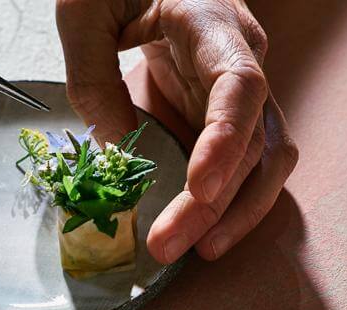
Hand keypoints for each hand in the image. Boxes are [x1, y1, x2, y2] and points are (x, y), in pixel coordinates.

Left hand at [57, 0, 298, 263]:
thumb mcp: (85, 11)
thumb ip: (93, 78)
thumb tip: (120, 151)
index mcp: (214, 25)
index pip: (240, 85)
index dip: (226, 141)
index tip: (200, 188)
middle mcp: (242, 60)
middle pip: (253, 142)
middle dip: (217, 203)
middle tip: (169, 245)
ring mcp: (239, 91)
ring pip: (262, 161)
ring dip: (233, 212)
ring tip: (193, 249)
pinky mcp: (221, 112)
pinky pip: (241, 164)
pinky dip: (227, 201)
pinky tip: (200, 229)